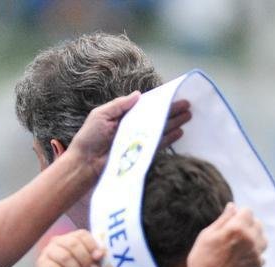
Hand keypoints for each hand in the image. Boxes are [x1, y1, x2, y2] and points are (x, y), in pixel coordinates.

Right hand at [36, 230, 104, 266]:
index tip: (99, 258)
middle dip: (85, 260)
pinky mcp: (42, 266)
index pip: (82, 234)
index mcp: (72, 238)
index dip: (92, 245)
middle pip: (73, 244)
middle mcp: (58, 241)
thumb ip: (95, 259)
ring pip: (64, 257)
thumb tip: (99, 254)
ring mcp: (47, 252)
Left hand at [67, 95, 191, 177]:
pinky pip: (158, 145)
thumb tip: (139, 94)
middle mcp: (132, 128)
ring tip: (188, 116)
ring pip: (160, 129)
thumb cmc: (89, 138)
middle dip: (172, 111)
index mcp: (123, 116)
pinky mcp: (141, 154)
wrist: (86, 164)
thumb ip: (120, 105)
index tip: (173, 95)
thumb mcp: (101, 115)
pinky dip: (169, 139)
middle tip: (188, 105)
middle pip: (156, 117)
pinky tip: (179, 132)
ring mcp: (138, 141)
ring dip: (174, 122)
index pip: (145, 106)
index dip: (158, 101)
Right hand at [185, 203, 266, 266]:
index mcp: (237, 228)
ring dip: (254, 238)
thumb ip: (223, 219)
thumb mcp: (207, 235)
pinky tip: (241, 258)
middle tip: (235, 234)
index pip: (247, 211)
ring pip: (263, 238)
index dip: (239, 214)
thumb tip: (233, 206)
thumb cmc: (203, 260)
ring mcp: (256, 254)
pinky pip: (262, 254)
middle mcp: (251, 239)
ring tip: (240, 245)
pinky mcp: (258, 266)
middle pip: (258, 223)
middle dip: (248, 225)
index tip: (231, 222)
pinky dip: (254, 254)